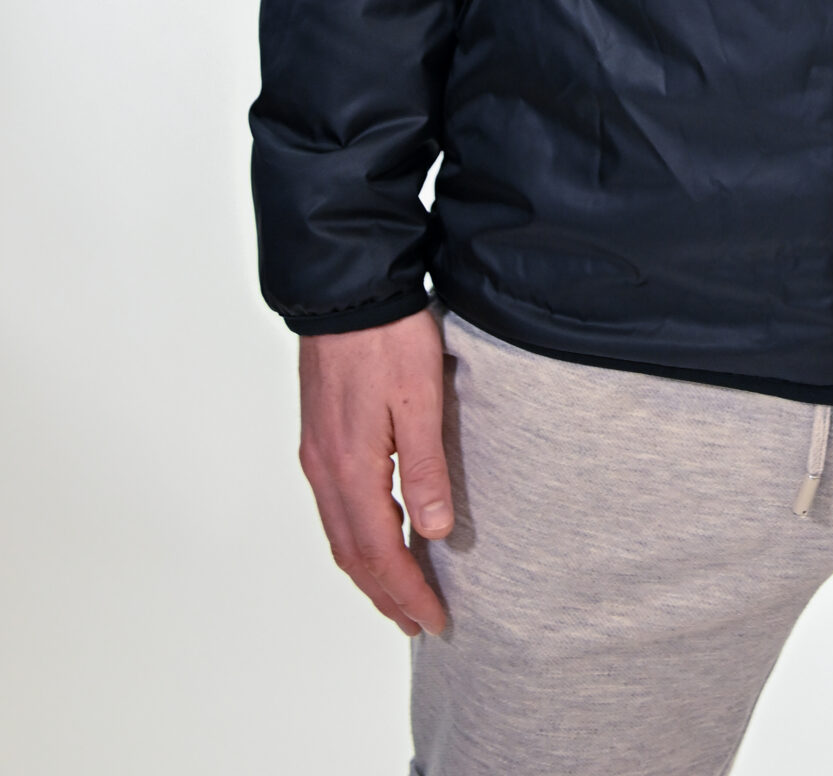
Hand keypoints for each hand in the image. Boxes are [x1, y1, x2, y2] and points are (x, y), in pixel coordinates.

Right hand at [298, 308, 453, 634]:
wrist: (348, 291)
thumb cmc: (388, 337)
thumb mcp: (420, 399)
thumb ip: (424, 468)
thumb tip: (432, 533)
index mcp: (351, 466)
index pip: (379, 551)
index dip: (406, 592)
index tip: (434, 620)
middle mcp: (325, 468)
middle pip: (352, 554)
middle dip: (385, 595)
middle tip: (417, 623)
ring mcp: (317, 453)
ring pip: (339, 533)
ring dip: (368, 571)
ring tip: (398, 593)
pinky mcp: (319, 437)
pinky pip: (334, 508)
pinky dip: (355, 538)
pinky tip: (377, 534)